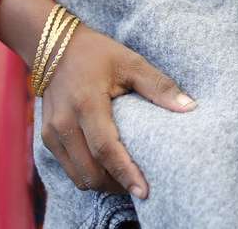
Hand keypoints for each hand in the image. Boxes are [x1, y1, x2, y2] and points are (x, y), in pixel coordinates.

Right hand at [0, 0, 195, 199]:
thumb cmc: (97, 53)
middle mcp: (64, 123)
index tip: (144, 191)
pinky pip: (69, 168)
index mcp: (86, 103)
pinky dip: (89, 174)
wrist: (55, 46)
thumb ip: (159, 86)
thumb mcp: (131, 62)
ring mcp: (52, 133)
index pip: (105, 149)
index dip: (125, 173)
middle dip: (116, 185)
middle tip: (142, 187)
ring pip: (78, 176)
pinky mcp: (47, 138)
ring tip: (128, 180)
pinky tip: (109, 169)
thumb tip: (190, 107)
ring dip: (103, 183)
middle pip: (90, 171)